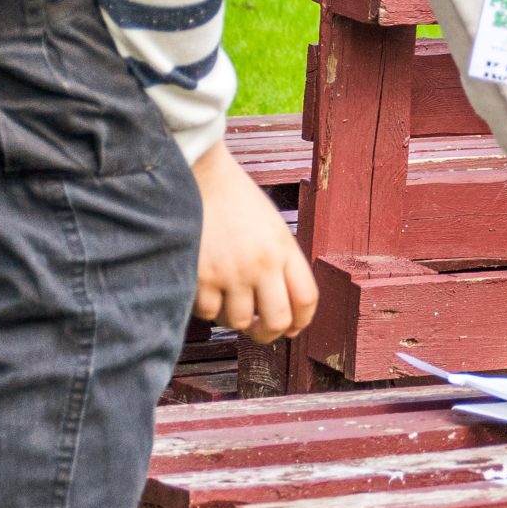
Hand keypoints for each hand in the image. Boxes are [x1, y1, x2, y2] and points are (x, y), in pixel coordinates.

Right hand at [190, 139, 317, 343]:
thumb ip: (282, 261)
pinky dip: (207, 308)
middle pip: (276, 320)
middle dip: (269, 333)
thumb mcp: (271, 226)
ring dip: (233, 317)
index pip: (307, 298)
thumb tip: (287, 311)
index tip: (293, 327)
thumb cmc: (235, 200)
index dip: (302, 321)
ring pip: (238, 322)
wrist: (199, 174)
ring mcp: (230, 272)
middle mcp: (261, 264)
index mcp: (284, 249)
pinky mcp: (199, 276)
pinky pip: (207, 312)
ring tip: (228, 299)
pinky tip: (206, 290)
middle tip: (259, 329)